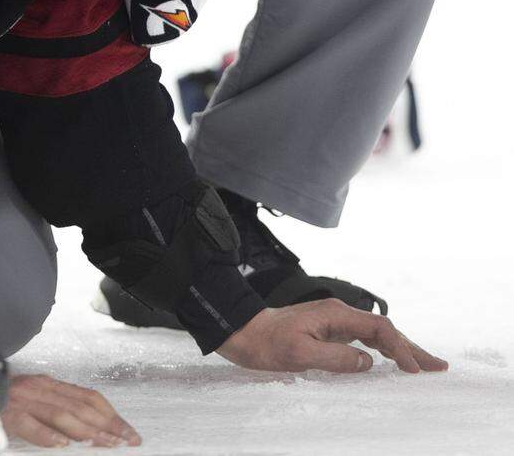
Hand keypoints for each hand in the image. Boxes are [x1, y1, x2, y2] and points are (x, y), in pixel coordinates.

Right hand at [1, 373, 139, 447]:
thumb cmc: (3, 400)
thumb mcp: (34, 398)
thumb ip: (57, 407)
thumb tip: (88, 427)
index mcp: (48, 385)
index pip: (87, 397)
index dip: (111, 414)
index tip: (129, 431)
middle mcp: (39, 389)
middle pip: (80, 406)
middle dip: (107, 424)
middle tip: (127, 440)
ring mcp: (23, 401)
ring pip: (61, 414)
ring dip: (86, 430)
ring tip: (105, 443)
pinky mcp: (7, 414)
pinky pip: (29, 424)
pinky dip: (46, 434)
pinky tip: (61, 444)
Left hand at [216, 300, 448, 373]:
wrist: (244, 333)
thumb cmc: (268, 344)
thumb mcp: (299, 353)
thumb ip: (335, 358)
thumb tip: (367, 362)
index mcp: (335, 315)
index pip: (379, 329)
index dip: (400, 349)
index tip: (414, 370)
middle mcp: (338, 314)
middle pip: (384, 329)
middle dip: (411, 348)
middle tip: (439, 367)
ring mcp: (334, 322)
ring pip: (376, 334)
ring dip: (401, 349)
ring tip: (424, 366)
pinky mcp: (329, 331)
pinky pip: (364, 340)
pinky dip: (383, 350)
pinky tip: (391, 361)